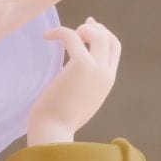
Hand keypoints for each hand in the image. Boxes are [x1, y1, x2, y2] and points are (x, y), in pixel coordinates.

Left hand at [26, 18, 120, 145]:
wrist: (53, 133)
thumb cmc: (57, 122)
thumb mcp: (77, 102)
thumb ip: (81, 86)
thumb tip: (68, 74)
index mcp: (106, 82)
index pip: (114, 50)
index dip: (103, 35)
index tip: (88, 29)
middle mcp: (106, 74)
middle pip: (110, 39)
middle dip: (95, 29)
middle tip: (78, 28)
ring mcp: (96, 69)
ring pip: (98, 35)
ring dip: (81, 29)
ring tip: (61, 34)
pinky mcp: (81, 65)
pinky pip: (73, 36)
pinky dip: (59, 32)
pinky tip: (46, 36)